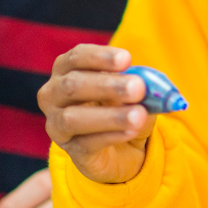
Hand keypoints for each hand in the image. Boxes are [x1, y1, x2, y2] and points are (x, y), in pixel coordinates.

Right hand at [38, 45, 153, 183]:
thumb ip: (143, 84)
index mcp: (68, 70)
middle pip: (72, 85)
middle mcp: (54, 95)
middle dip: (107, 85)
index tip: (127, 59)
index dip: (100, 57)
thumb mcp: (137, 91)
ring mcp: (57, 125)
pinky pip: (86, 143)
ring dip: (110, 115)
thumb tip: (152, 86)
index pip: (76, 57)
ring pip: (72, 118)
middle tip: (138, 88)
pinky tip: (131, 131)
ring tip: (138, 115)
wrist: (125, 145)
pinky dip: (112, 135)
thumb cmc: (125, 105)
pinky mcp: (71, 151)